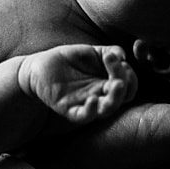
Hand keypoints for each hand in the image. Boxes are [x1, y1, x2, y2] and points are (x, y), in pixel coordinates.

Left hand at [21, 44, 137, 123]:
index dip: (129, 75)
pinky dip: (91, 110)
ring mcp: (85, 103)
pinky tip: (92, 99)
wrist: (40, 66)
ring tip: (116, 85)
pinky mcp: (69, 109)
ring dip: (115, 100)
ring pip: (107, 110)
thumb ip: (108, 51)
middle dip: (125, 85)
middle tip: (120, 70)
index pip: (128, 85)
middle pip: (122, 98)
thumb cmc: (67, 60)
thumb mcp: (91, 52)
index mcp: (107, 83)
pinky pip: (84, 116)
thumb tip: (123, 56)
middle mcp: (100, 95)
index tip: (117, 58)